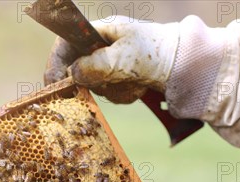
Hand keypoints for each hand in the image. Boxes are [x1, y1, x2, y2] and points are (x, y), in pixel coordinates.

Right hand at [44, 16, 179, 103]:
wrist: (185, 66)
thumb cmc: (155, 54)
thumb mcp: (122, 59)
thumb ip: (94, 66)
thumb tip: (72, 74)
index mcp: (100, 30)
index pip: (66, 42)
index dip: (56, 62)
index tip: (54, 83)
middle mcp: (103, 45)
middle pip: (78, 68)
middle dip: (94, 81)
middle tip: (111, 83)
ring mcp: (112, 62)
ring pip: (95, 84)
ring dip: (113, 89)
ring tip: (134, 83)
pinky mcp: (121, 77)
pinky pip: (110, 91)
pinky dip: (123, 94)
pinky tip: (138, 88)